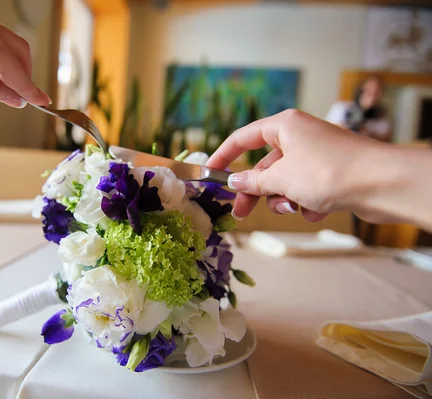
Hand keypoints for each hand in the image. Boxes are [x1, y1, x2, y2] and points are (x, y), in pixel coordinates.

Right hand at [207, 109, 396, 223]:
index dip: (224, 156)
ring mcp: (316, 157)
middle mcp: (300, 137)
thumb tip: (234, 181)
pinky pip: (305, 191)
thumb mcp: (281, 178)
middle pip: (264, 166)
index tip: (210, 173)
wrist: (382, 184)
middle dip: (254, 190)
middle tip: (239, 212)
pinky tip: (317, 208)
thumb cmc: (328, 172)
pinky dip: (306, 203)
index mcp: (285, 126)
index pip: (244, 138)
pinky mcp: (331, 175)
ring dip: (282, 199)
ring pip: (284, 182)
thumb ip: (253, 181)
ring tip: (290, 207)